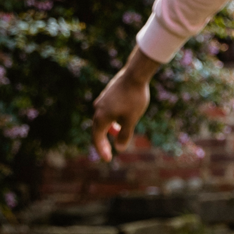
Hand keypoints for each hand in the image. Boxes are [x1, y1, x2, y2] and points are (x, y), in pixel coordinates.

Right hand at [90, 47, 160, 161]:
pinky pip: (106, 111)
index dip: (102, 150)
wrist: (135, 74)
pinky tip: (121, 118)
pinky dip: (112, 119)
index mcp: (101, 117)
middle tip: (109, 152)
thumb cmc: (134, 98)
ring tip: (118, 133)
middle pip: (98, 129)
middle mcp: (98, 109)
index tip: (108, 159)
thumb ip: (124, 135)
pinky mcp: (107, 94)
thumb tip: (119, 148)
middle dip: (104, 141)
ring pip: (103, 119)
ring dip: (109, 129)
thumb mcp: (131, 120)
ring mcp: (102, 100)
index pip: (97, 138)